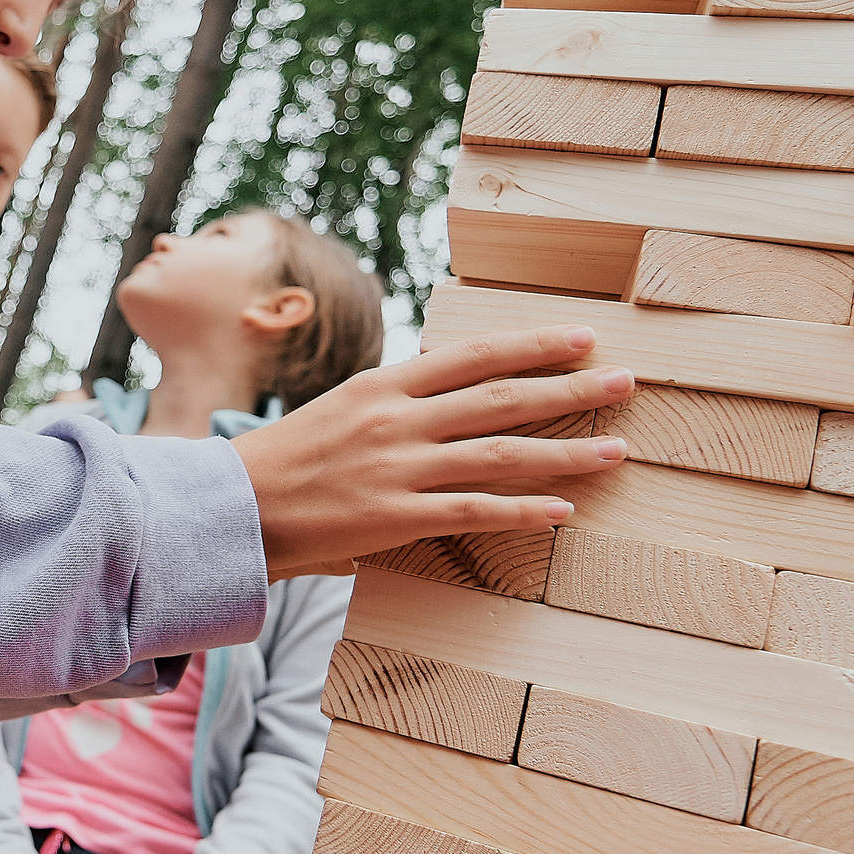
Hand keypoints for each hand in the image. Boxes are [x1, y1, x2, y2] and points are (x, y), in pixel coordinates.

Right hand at [232, 326, 630, 577]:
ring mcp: (399, 468)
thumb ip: (393, 408)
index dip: (532, 344)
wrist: (227, 508)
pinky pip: (474, 512)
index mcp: (383, 385)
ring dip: (567, 450)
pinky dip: (524, 512)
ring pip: (501, 452)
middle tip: (625, 380)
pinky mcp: (395, 517)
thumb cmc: (281, 463)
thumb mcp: (338, 413)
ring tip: (617, 450)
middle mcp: (397, 419)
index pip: (472, 355)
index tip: (580, 337)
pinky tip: (564, 511)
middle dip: (571, 387)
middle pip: (501, 395)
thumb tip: (444, 407)